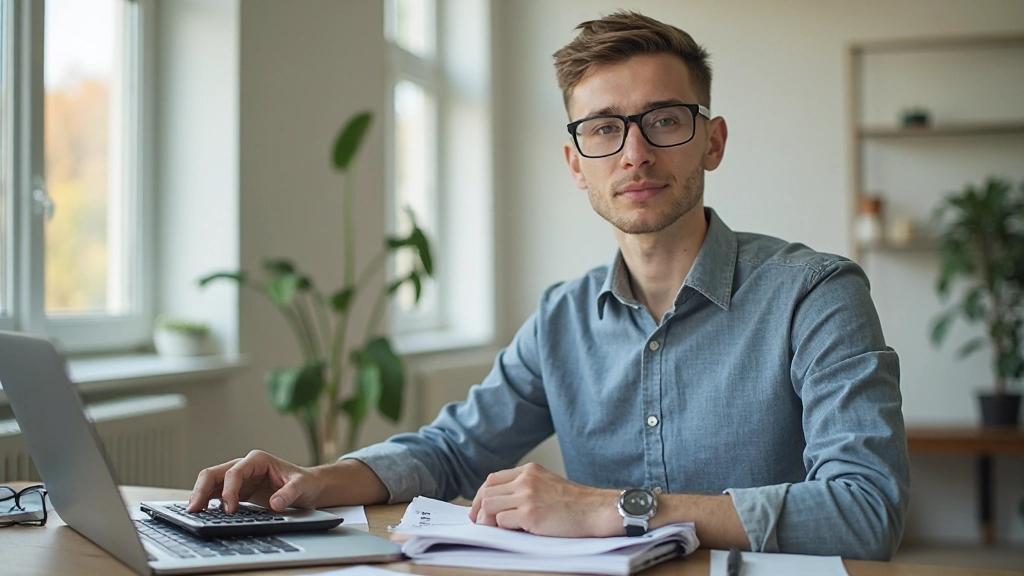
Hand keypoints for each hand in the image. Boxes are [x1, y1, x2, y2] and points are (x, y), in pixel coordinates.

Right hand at [187, 450, 321, 513]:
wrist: (307, 486)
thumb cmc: (304, 483)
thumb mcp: (302, 486)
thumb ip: (289, 493)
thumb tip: (275, 503)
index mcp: (257, 460)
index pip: (234, 472)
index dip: (228, 490)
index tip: (229, 508)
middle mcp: (244, 466)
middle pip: (214, 474)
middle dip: (202, 490)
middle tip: (195, 509)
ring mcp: (238, 478)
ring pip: (210, 483)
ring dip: (199, 496)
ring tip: (192, 513)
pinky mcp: (237, 490)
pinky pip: (215, 494)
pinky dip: (207, 502)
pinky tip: (201, 514)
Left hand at [469, 462, 620, 536]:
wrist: (596, 510)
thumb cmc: (575, 503)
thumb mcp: (547, 483)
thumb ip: (525, 486)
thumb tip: (499, 503)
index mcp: (529, 470)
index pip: (492, 479)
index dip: (481, 495)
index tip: (478, 509)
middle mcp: (525, 480)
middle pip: (486, 492)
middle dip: (478, 510)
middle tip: (479, 523)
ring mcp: (527, 496)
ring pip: (489, 506)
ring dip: (488, 521)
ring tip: (496, 529)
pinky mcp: (530, 515)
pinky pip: (502, 522)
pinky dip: (504, 529)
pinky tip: (515, 532)